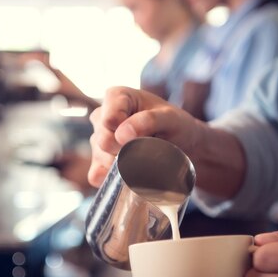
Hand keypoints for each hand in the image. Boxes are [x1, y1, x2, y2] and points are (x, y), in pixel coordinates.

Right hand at [87, 86, 204, 186]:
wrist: (182, 146)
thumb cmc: (175, 125)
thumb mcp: (170, 118)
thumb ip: (148, 120)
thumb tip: (121, 135)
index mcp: (116, 97)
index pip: (109, 119)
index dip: (125, 131)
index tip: (144, 134)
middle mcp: (102, 116)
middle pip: (103, 140)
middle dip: (125, 149)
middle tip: (146, 148)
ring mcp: (98, 140)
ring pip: (100, 158)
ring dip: (122, 164)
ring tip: (142, 157)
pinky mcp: (98, 162)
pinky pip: (96, 175)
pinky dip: (112, 179)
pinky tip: (128, 174)